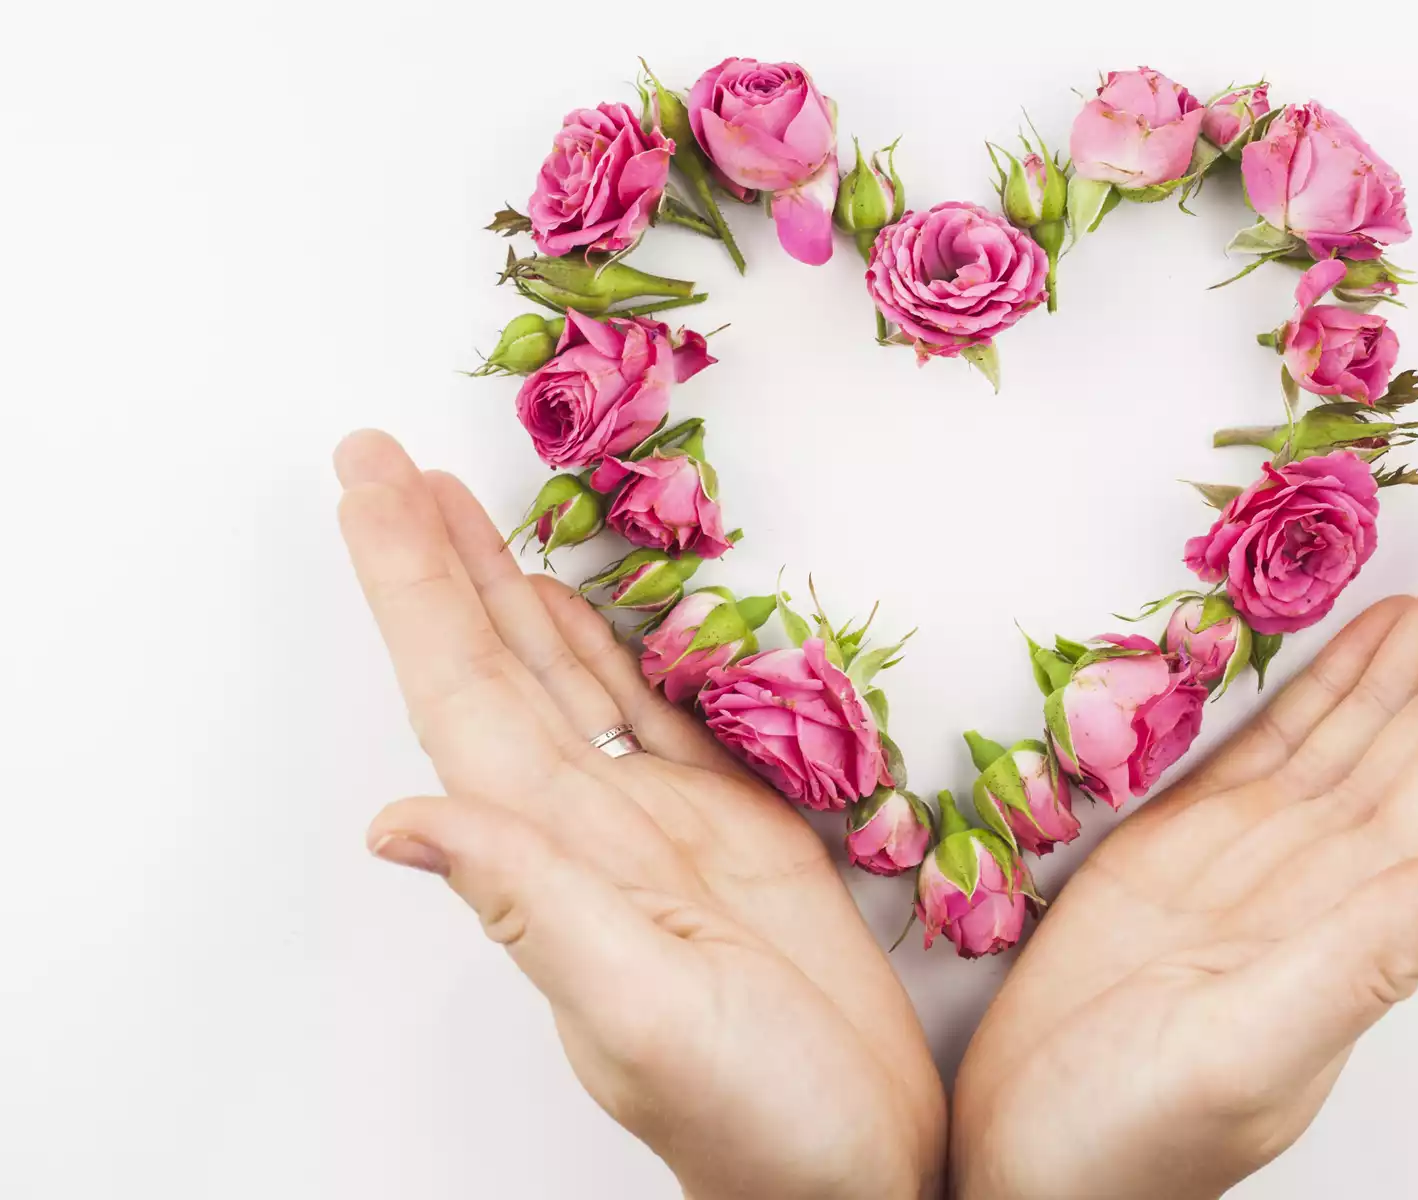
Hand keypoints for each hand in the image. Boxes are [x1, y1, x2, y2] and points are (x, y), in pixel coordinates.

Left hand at [334, 431, 944, 1199]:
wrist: (860, 1167)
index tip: (367, 490)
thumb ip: (531, 908)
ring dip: (505, 591)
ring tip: (458, 505)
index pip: (461, 695)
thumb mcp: (643, 1012)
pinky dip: (607, 654)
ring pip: (563, 680)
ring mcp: (659, 829)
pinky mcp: (734, 831)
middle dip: (436, 560)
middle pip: (494, 667)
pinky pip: (653, 717)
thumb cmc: (758, 1119)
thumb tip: (400, 818)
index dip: (412, 591)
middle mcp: (591, 830)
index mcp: (559, 859)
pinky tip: (578, 611)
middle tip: (379, 456)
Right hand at [951, 471, 1417, 1199]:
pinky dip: (1344, 674)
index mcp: (1365, 905)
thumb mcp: (1245, 1052)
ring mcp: (1273, 852)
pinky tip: (1379, 628)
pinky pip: (1294, 736)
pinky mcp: (1197, 846)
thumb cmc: (1123, 1140)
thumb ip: (1366, 961)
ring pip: (1379, 709)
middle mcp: (1339, 866)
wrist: (1025, 1166)